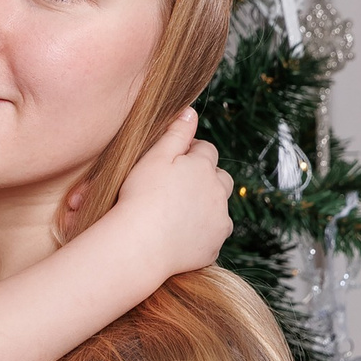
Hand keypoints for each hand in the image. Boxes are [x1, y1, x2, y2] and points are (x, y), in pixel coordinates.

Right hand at [107, 105, 233, 276]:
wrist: (139, 244)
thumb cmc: (140, 197)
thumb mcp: (154, 157)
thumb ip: (176, 133)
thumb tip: (191, 113)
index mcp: (203, 167)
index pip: (206, 151)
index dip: (190, 154)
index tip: (174, 163)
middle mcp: (218, 192)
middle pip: (220, 179)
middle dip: (206, 179)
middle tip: (179, 188)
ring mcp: (219, 221)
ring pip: (219, 208)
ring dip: (206, 207)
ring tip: (178, 214)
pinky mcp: (213, 247)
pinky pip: (212, 236)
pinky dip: (201, 234)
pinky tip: (180, 235)